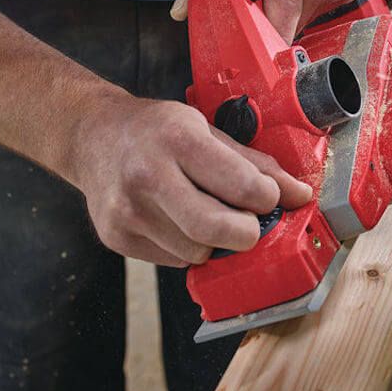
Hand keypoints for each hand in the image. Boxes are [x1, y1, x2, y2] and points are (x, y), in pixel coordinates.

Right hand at [71, 95, 312, 266]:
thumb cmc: (156, 130)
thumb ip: (255, 164)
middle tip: (250, 223)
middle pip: (215, 229)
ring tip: (207, 212)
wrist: (93, 136)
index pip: (240, 184)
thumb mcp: (206, 130)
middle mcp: (148, 175)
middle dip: (246, 233)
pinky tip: (179, 220)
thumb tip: (298, 194)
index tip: (268, 198)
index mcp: (177, 139)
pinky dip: (188, 247)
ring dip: (215, 242)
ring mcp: (127, 211)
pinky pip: (173, 260)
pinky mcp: (116, 238)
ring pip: (196, 253)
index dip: (266, 198)